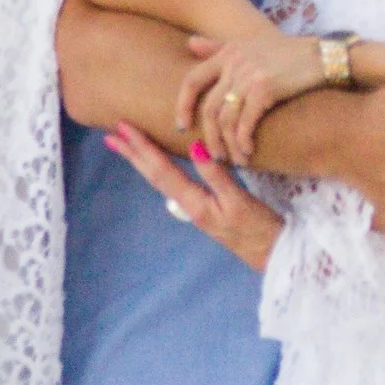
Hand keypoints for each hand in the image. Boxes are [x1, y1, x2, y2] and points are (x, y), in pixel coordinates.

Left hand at [104, 120, 282, 271]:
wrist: (272, 254)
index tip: (124, 129)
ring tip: (129, 147)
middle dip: (133, 155)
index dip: (142, 148)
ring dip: (143, 162)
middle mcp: (189, 206)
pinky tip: (162, 164)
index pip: (161, 170)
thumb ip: (217, 175)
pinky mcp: (204, 208)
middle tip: (111, 135)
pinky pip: (175, 183)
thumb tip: (196, 147)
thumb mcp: (240, 201)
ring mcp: (195, 208)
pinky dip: (161, 169)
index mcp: (194, 203)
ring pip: (162, 180)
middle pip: (154, 176)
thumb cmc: (259, 229)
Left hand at [177, 33, 325, 162]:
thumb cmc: (290, 54)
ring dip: (228, 144)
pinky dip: (243, 141)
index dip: (183, 106)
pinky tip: (248, 151)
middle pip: (209, 107)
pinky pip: (245, 123)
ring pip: (225, 119)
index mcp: (228, 52)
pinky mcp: (265, 88)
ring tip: (235, 158)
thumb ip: (218, 47)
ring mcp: (249, 74)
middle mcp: (234, 61)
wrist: (325, 56)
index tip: (182, 127)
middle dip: (209, 136)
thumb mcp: (251, 44)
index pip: (191, 81)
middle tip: (215, 154)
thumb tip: (189, 44)